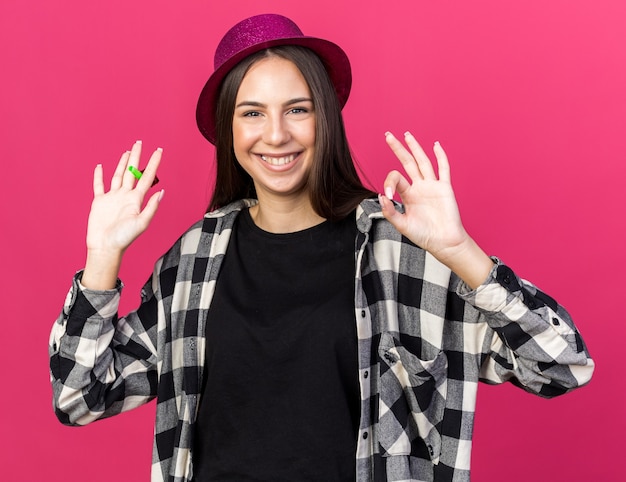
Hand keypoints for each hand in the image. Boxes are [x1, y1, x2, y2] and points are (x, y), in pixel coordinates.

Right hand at [82, 141, 162, 288]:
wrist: (106, 247)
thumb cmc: (124, 238)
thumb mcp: (141, 223)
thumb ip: (151, 208)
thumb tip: (162, 192)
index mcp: (136, 199)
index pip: (147, 177)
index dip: (153, 163)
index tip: (159, 150)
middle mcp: (125, 196)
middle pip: (132, 171)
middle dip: (137, 157)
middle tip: (140, 142)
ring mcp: (112, 198)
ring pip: (118, 176)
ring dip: (122, 163)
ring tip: (127, 152)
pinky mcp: (99, 202)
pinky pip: (99, 186)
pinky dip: (99, 176)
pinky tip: (100, 167)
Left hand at [380, 131, 468, 262]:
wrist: (443, 242)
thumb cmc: (423, 235)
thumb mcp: (402, 225)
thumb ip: (390, 212)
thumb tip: (381, 196)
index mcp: (408, 194)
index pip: (396, 179)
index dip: (389, 183)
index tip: (389, 197)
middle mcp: (419, 187)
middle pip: (407, 162)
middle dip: (398, 149)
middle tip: (388, 136)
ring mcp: (432, 186)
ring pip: (423, 162)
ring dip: (415, 148)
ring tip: (407, 135)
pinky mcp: (444, 188)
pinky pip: (443, 169)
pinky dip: (440, 157)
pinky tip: (436, 145)